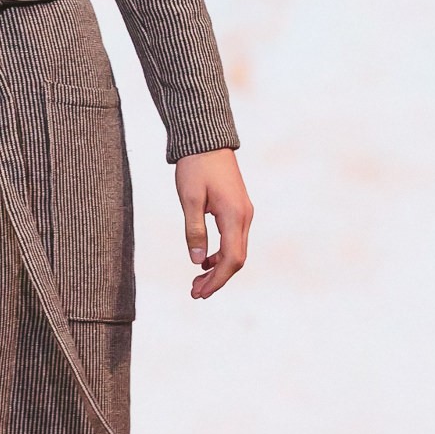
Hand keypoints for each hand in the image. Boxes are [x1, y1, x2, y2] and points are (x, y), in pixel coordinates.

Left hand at [174, 148, 251, 299]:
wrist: (206, 140)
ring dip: (218, 268)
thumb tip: (197, 262)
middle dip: (217, 279)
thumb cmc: (196, 167)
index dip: (217, 280)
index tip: (199, 293)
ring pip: (236, 250)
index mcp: (234, 215)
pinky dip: (220, 254)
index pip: (231, 259)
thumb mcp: (190, 199)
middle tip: (195, 292)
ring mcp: (243, 213)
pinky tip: (204, 260)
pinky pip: (233, 239)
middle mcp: (244, 216)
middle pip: (236, 259)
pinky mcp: (237, 209)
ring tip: (197, 281)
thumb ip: (194, 230)